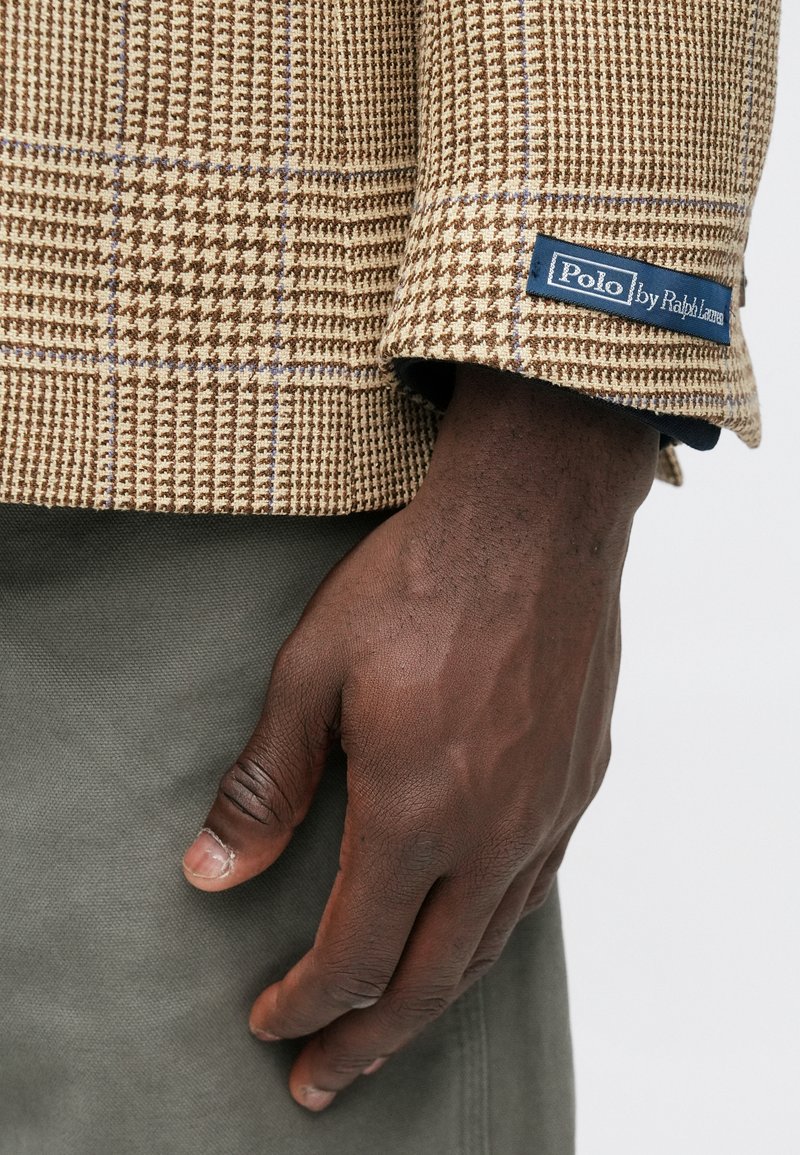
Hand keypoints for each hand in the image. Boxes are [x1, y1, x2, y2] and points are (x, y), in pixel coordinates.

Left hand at [181, 362, 657, 1110]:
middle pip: (428, 981)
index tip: (268, 1024)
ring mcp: (546, 811)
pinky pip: (533, 890)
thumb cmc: (418, 583)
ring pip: (489, 948)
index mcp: (416, 811)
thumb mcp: (312, 672)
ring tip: (388, 1033)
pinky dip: (486, 938)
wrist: (534, 516)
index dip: (305, 1004)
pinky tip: (466, 936)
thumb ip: (266, 785)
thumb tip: (210, 874)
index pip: (355, 953)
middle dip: (365, 1043)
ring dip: (431, 1003)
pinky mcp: (578, 781)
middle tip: (322, 1083)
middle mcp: (492, 832)